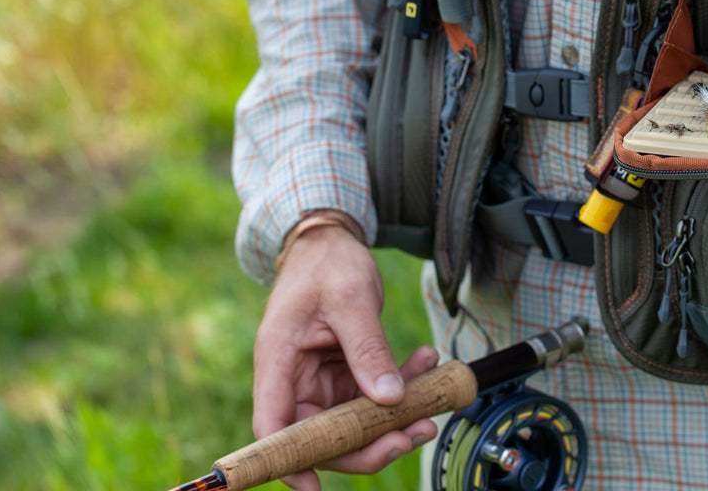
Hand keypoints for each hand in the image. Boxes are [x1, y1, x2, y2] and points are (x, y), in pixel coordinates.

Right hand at [253, 221, 439, 489]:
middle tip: (414, 433)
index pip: (273, 425)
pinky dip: (401, 388)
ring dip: (395, 418)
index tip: (314, 487)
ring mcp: (319, 382)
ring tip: (434, 396)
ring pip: (353, 423)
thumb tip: (389, 400)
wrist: (332, 242)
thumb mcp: (351, 298)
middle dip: (369, 442)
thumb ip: (368, 348)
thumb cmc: (328, 263)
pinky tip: (427, 362)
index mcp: (278, 360)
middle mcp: (293, 379)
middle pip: (321, 435)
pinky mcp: (341, 376)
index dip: (290, 461)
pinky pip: (371, 400)